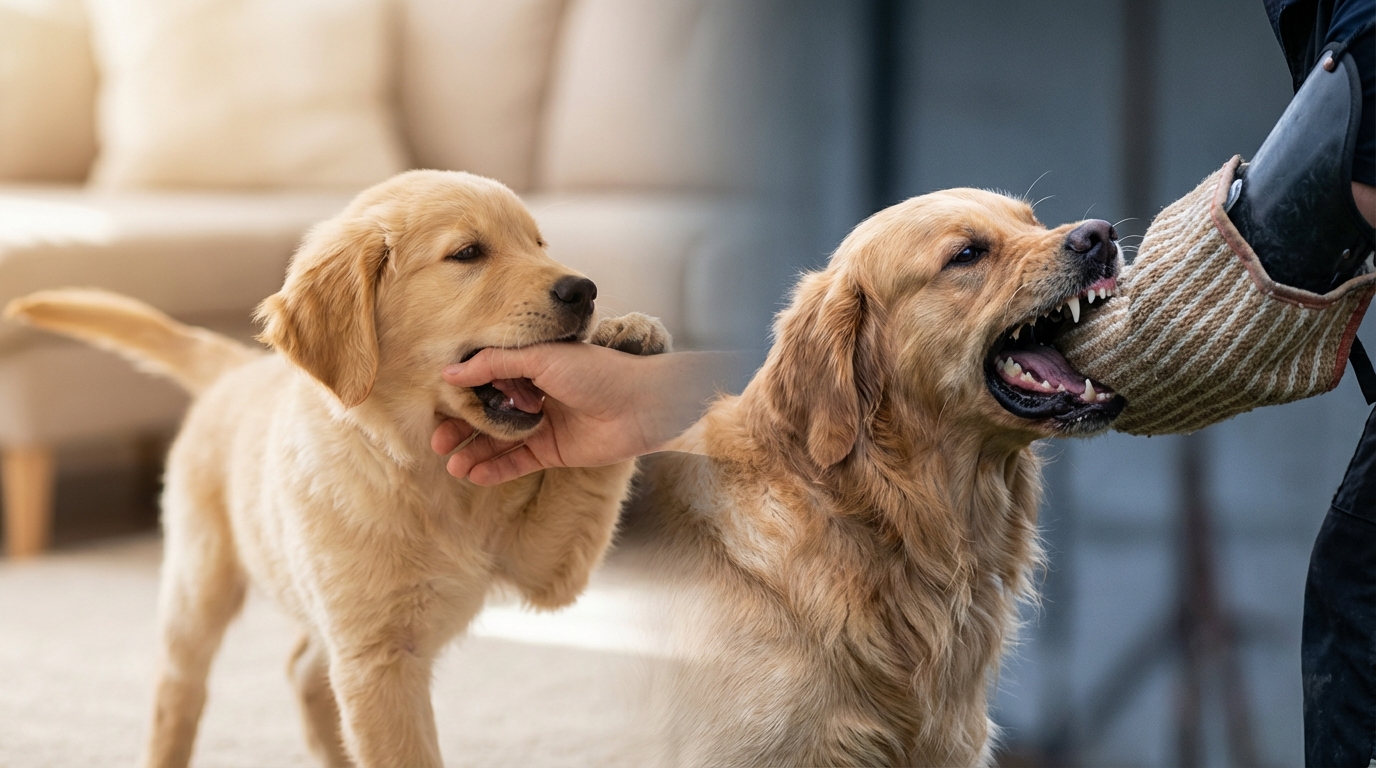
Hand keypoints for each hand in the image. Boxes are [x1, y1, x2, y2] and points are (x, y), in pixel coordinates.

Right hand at [431, 346, 745, 484]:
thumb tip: (449, 374)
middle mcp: (535, 392)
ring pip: (499, 439)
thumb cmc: (598, 371)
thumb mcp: (541, 356)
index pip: (487, 378)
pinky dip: (495, 468)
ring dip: (474, 451)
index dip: (462, 392)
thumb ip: (495, 364)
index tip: (435, 403)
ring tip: (450, 463)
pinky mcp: (554, 451)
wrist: (642, 405)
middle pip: (488, 412)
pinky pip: (517, 462)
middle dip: (462, 427)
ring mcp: (544, 423)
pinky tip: (473, 474)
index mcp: (532, 363)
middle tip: (436, 440)